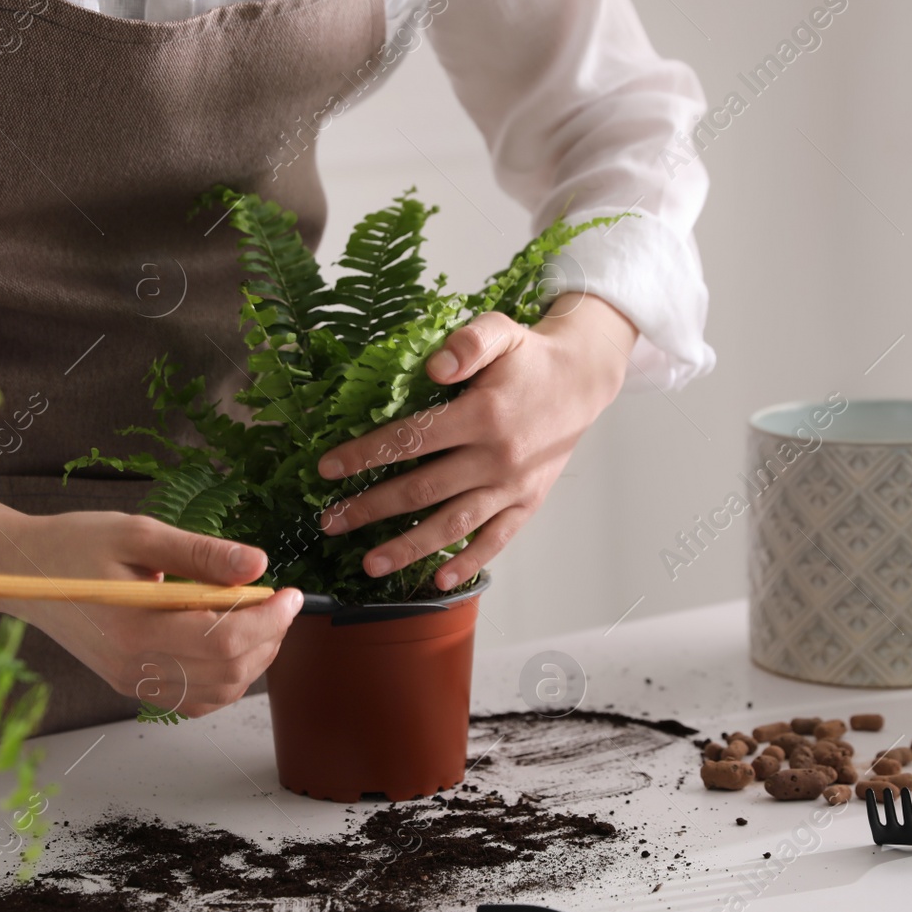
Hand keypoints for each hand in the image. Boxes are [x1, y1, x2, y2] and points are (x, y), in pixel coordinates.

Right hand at [0, 470, 301, 718]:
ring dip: (251, 658)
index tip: (291, 592)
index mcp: (135, 627)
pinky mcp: (130, 684)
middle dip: (268, 637)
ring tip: (255, 616)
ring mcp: (131, 681)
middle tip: (279, 601)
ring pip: (217, 691)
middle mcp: (133, 666)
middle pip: (229, 671)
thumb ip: (202, 552)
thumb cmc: (74, 546)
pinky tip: (227, 641)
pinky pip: (195, 699)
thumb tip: (257, 562)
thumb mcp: (140, 533)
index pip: (224, 639)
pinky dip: (225, 678)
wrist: (20, 574)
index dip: (270, 618)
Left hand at [316, 293, 636, 590]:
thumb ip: (469, 342)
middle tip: (331, 522)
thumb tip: (434, 367)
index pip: (411, 439)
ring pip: (454, 524)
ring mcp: (513, 486)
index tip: (328, 469)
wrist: (583, 380)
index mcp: (483, 414)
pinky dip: (468, 563)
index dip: (366, 455)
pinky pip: (496, 540)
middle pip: (423, 489)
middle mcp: (497, 457)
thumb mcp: (501, 331)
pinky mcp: (528, 503)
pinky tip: (438, 581)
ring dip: (410, 547)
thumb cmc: (531, 357)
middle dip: (372, 508)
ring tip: (371, 565)